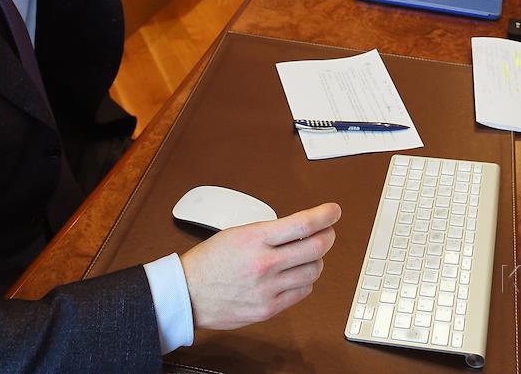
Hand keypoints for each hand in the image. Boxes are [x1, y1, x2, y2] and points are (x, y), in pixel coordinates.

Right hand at [180, 203, 340, 330]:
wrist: (187, 294)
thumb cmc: (209, 262)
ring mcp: (268, 289)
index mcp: (256, 239)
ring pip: (314, 271)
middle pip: (316, 248)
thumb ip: (270, 232)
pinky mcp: (268, 309)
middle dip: (328, 237)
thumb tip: (300, 228)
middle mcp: (265, 264)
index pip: (303, 224)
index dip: (325, 216)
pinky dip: (305, 281)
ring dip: (316, 260)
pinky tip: (295, 275)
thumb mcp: (238, 233)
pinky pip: (302, 292)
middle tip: (327, 233)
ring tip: (306, 256)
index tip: (333, 212)